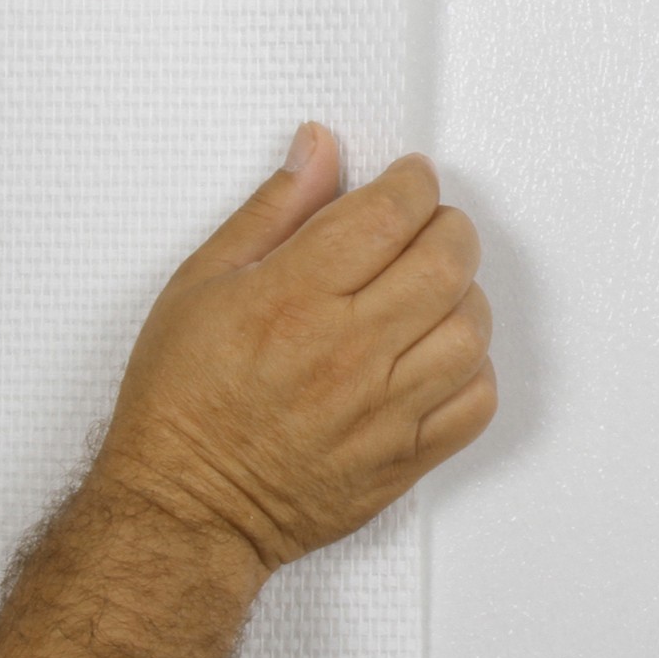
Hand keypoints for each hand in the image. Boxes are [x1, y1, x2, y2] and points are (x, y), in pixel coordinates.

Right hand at [94, 123, 495, 573]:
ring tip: (429, 289)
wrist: (184, 508)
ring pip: (471, 328)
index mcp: (295, 297)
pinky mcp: (403, 459)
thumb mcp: (203, 280)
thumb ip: (273, 209)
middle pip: (447, 261)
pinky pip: (477, 401)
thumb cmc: (181, 399)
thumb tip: (318, 148)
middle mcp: (348, 351)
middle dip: (447, 224)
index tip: (409, 178)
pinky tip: (437, 352)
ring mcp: (383, 410)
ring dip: (462, 292)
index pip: (391, 213)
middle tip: (425, 224)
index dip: (413, 182)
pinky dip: (473, 366)